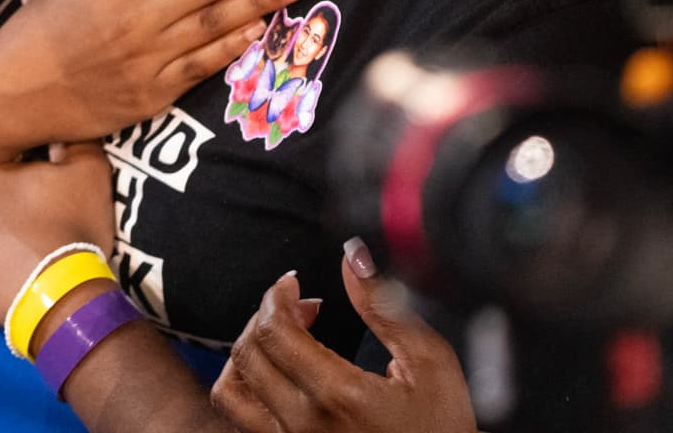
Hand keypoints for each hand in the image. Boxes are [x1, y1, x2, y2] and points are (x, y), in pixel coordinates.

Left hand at [0, 143, 115, 326]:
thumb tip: (57, 134)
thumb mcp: (92, 176)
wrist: (57, 291)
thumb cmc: (76, 233)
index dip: (28, 200)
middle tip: (27, 244)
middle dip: (4, 219)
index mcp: (1, 171)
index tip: (43, 219)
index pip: (11, 180)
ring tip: (8, 264)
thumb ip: (77, 143)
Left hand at [211, 240, 475, 432]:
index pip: (274, 331)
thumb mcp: (431, 364)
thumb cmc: (442, 430)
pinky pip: (238, 420)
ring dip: (244, 354)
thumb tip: (354, 256)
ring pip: (230, 391)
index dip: (276, 296)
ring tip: (277, 340)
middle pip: (247, 355)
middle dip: (264, 317)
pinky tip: (272, 375)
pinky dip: (243, 389)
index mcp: (339, 397)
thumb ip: (386, 306)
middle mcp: (304, 426)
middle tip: (294, 308)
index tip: (291, 284)